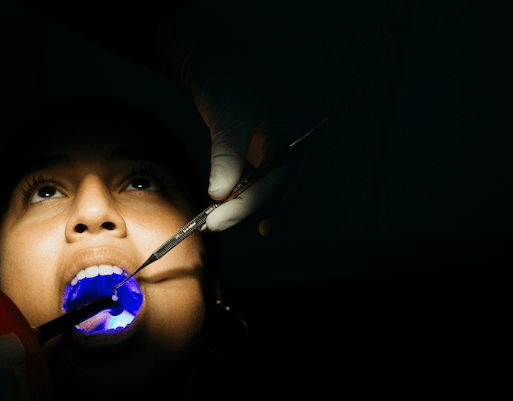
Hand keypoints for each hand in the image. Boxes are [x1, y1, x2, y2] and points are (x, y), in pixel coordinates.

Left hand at [155, 5, 309, 234]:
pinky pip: (280, 187)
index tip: (215, 221)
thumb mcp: (224, 119)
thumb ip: (226, 157)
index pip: (276, 179)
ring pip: (286, 193)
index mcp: (293, 128)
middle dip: (249, 211)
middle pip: (284, 190)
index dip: (246, 205)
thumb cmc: (224, 83)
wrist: (217, 62)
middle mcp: (300, 140)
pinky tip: (259, 226)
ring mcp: (292, 147)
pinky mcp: (277, 152)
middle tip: (212, 225)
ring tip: (226, 225)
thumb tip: (220, 196)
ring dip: (259, 212)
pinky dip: (268, 205)